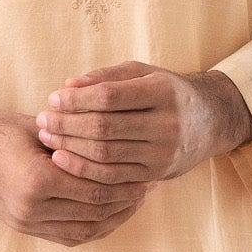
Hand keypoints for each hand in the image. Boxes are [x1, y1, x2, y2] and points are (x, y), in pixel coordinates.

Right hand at [0, 90, 150, 245]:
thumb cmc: (1, 130)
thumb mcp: (43, 130)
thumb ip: (78, 145)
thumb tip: (125, 153)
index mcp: (37, 181)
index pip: (97, 191)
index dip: (127, 186)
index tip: (147, 176)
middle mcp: (31, 208)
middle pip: (95, 213)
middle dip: (125, 203)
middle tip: (148, 189)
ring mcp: (26, 223)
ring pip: (85, 231)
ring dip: (113, 219)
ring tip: (133, 203)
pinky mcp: (23, 228)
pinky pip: (68, 236)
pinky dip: (93, 228)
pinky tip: (109, 214)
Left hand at [33, 63, 251, 187]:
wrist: (209, 122)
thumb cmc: (166, 92)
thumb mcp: (143, 74)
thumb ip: (106, 77)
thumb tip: (68, 86)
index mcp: (163, 92)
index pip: (110, 96)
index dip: (77, 99)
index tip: (53, 99)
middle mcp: (167, 124)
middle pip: (105, 128)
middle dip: (67, 125)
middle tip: (42, 121)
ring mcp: (163, 153)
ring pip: (106, 155)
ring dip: (70, 148)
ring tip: (48, 139)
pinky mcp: (156, 175)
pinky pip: (113, 177)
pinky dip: (84, 170)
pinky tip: (64, 161)